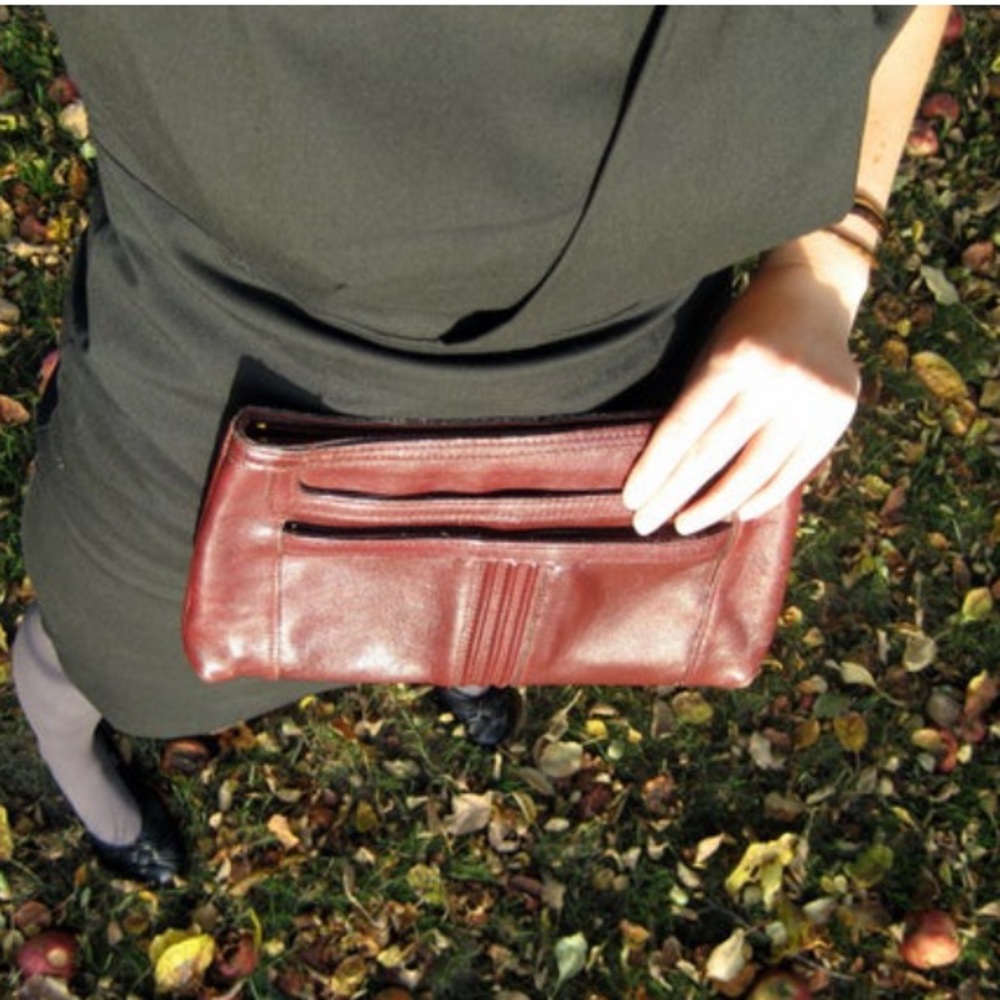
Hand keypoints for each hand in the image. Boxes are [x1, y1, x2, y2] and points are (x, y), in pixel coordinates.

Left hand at [622, 253, 862, 535]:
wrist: (815, 295)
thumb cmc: (746, 329)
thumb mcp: (712, 352)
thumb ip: (696, 404)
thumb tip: (665, 472)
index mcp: (733, 359)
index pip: (683, 428)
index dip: (655, 469)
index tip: (631, 500)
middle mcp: (774, 380)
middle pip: (713, 455)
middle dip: (674, 495)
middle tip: (644, 524)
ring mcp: (810, 400)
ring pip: (753, 471)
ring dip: (714, 505)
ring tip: (685, 524)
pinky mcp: (838, 415)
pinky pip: (793, 470)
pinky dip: (762, 496)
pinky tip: (737, 512)